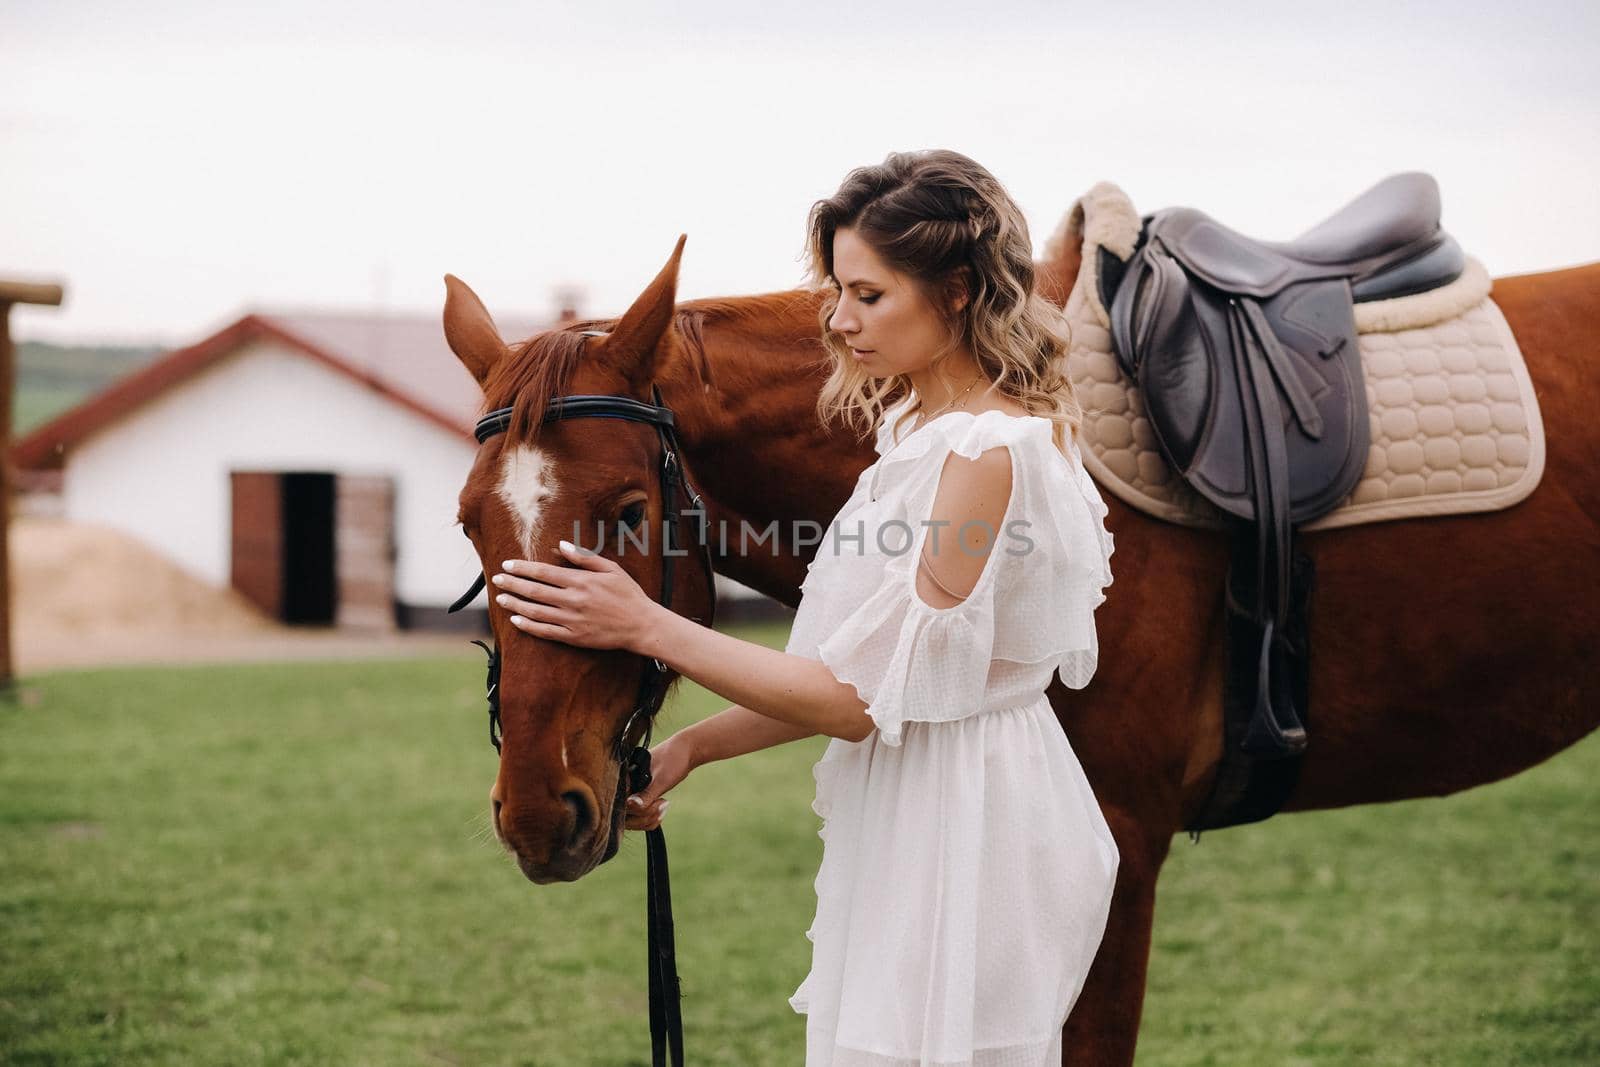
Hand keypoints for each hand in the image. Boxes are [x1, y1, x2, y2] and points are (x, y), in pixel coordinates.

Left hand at [491, 540, 659, 650]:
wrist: (641, 625)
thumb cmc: (628, 594)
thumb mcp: (611, 569)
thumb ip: (584, 557)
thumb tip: (561, 545)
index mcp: (581, 581)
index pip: (543, 573)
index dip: (522, 568)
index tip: (507, 565)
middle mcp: (573, 600)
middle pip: (534, 591)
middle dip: (512, 584)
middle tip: (497, 579)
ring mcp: (572, 620)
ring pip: (535, 611)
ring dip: (515, 604)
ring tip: (501, 598)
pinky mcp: (573, 637)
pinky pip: (545, 631)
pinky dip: (528, 626)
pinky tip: (516, 620)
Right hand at [625, 731, 698, 830]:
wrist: (683, 754)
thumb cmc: (672, 760)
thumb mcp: (661, 779)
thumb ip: (646, 794)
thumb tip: (629, 804)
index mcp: (622, 777)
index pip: (617, 803)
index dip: (634, 809)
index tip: (653, 802)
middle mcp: (622, 787)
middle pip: (623, 816)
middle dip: (645, 815)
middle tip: (662, 802)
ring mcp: (628, 795)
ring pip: (631, 821)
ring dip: (649, 818)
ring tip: (664, 804)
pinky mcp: (637, 800)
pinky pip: (638, 819)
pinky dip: (650, 819)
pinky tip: (661, 809)